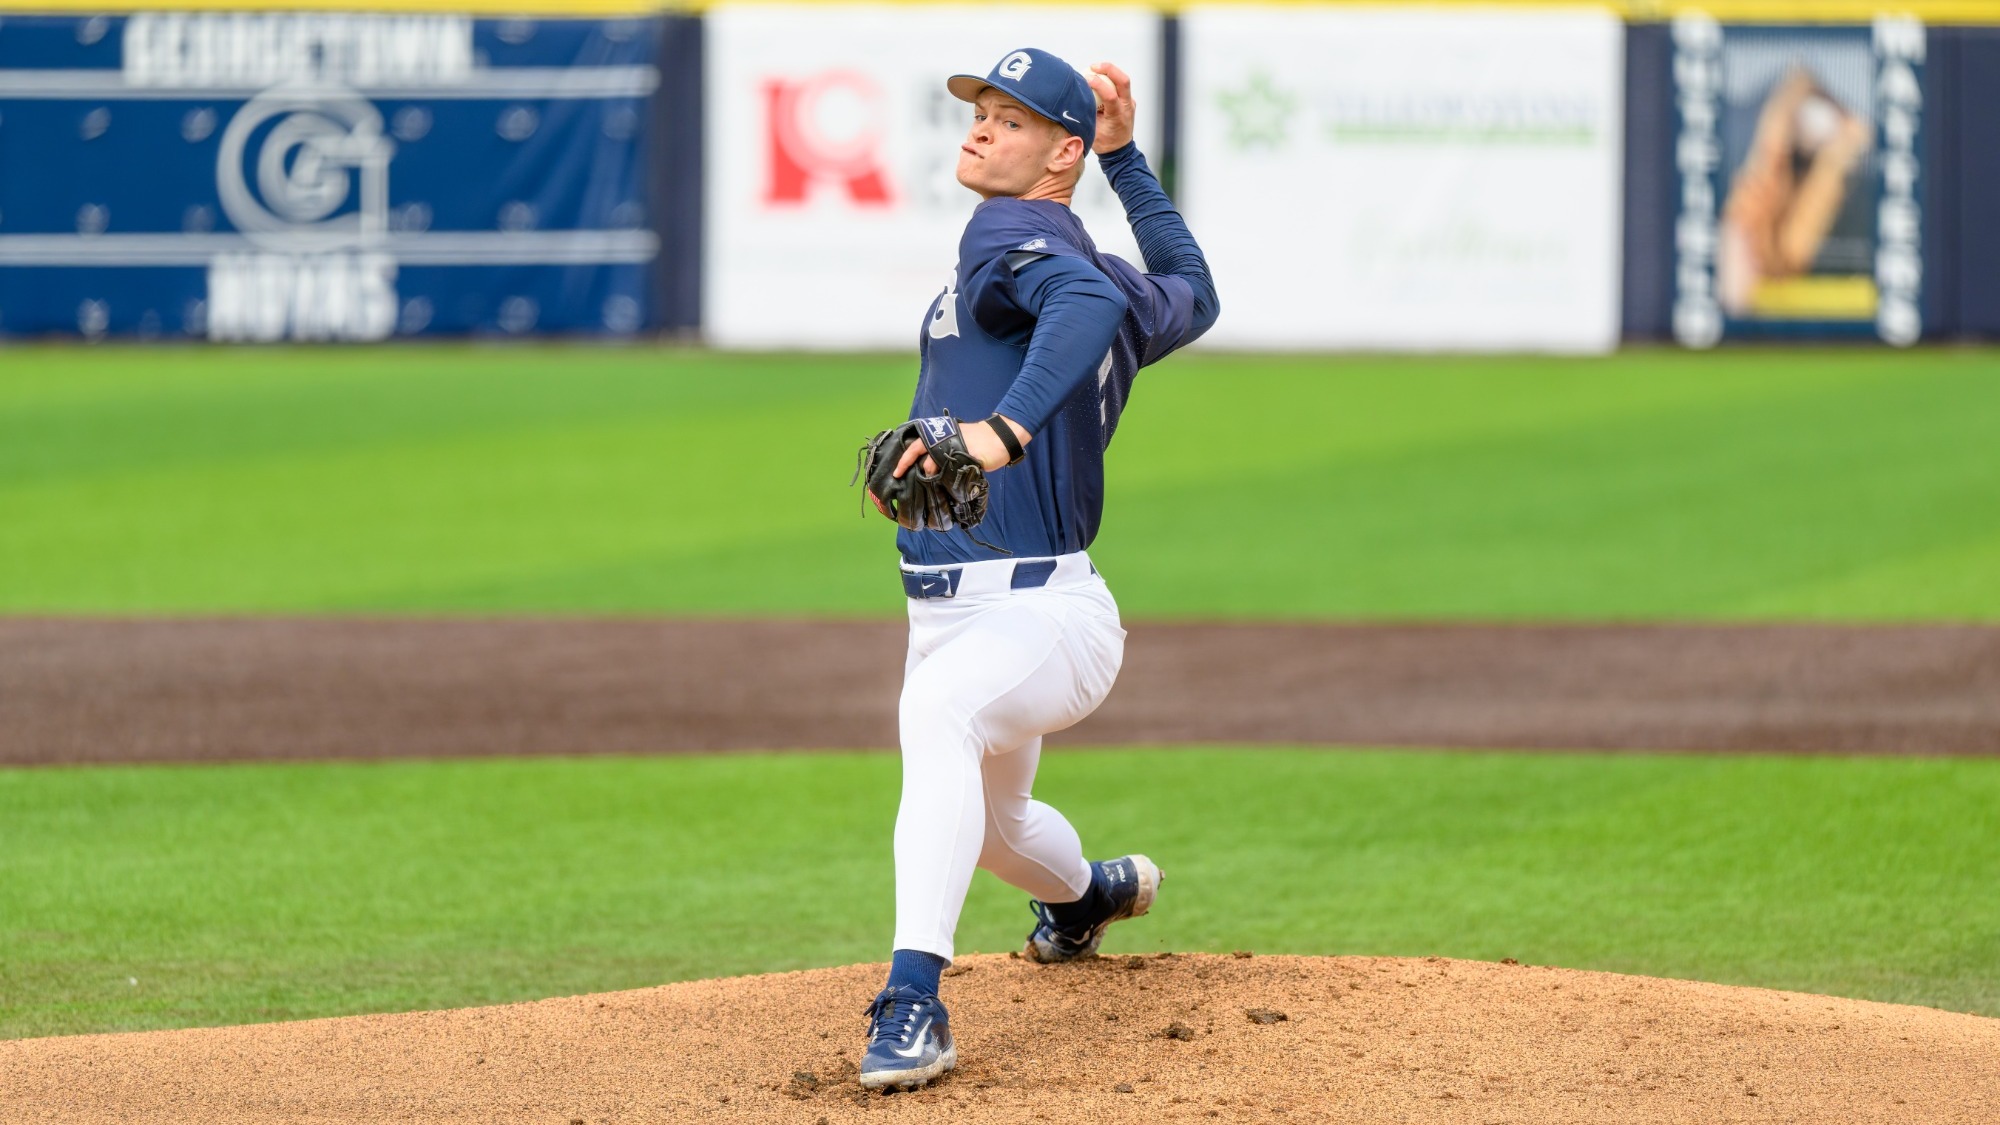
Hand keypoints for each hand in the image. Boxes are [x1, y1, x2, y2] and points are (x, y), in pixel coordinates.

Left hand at [890, 415, 1028, 480]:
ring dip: (937, 478)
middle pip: (924, 460)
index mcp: (938, 434)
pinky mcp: (967, 457)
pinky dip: (951, 481)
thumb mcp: (954, 439)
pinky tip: (953, 484)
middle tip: (915, 482)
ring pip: (937, 468)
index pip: (916, 447)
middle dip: (919, 472)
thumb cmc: (975, 439)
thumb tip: (927, 467)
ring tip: (941, 483)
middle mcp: (943, 440)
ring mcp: (955, 448)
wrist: (998, 437)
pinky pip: (954, 474)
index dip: (904, 460)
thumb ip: (940, 450)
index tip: (896, 473)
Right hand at [1088, 62, 1134, 154]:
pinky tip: (1099, 80)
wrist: (1119, 152)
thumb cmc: (1104, 143)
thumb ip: (1086, 112)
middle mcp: (1127, 108)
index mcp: (1118, 116)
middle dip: (1109, 69)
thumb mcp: (1092, 129)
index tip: (1085, 78)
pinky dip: (1109, 80)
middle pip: (1123, 81)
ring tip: (1094, 70)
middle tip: (1093, 66)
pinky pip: (1120, 86)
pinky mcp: (1128, 101)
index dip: (1098, 84)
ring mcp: (1130, 103)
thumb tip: (1075, 97)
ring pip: (1123, 81)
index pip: (1111, 95)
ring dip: (1109, 72)